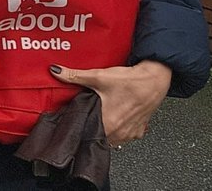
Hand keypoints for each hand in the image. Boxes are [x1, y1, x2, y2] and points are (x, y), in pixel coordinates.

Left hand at [52, 59, 171, 146]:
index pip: (84, 133)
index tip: (68, 120)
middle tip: (82, 116)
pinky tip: (111, 118)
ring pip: (109, 138)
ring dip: (101, 129)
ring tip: (96, 116)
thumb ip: (75, 76)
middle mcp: (119, 132)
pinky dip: (115, 129)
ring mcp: (129, 134)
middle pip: (96, 136)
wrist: (154, 80)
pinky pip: (122, 136)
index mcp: (107, 123)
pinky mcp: (137, 131)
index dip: (75, 126)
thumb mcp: (98, 76)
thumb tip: (56, 72)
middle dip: (87, 127)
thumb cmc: (130, 81)